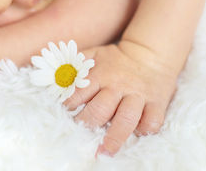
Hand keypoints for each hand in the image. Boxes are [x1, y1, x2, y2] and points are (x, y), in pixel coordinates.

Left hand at [64, 41, 177, 155]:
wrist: (149, 53)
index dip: (68, 106)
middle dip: (87, 124)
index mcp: (99, 74)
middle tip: (78, 136)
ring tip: (104, 152)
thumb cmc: (115, 59)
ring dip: (114, 137)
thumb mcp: (93, 55)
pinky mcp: (156, 103)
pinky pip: (153, 121)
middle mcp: (118, 86)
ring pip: (126, 118)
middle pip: (100, 109)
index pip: (79, 93)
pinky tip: (137, 135)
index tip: (62, 116)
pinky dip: (145, 130)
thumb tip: (48, 78)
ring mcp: (138, 95)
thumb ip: (73, 66)